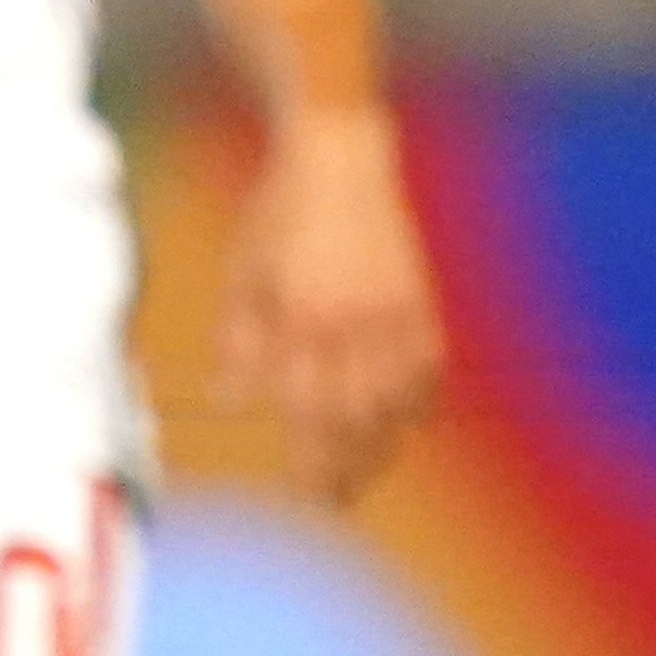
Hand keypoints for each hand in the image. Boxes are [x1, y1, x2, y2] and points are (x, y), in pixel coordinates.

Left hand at [216, 106, 445, 503]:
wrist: (341, 153)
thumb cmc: (278, 214)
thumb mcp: (244, 274)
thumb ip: (239, 341)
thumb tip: (227, 402)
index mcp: (304, 315)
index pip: (310, 408)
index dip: (311, 458)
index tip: (303, 496)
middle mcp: (354, 319)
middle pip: (357, 416)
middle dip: (346, 465)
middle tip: (333, 502)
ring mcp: (394, 309)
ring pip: (397, 397)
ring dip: (383, 442)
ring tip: (366, 474)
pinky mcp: (420, 296)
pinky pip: (428, 364)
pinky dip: (419, 398)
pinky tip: (406, 422)